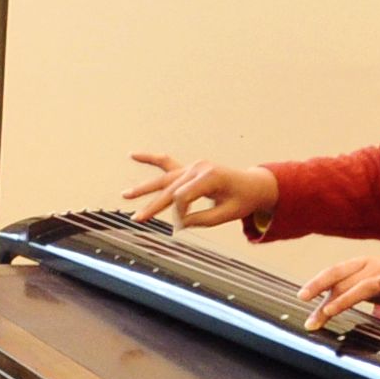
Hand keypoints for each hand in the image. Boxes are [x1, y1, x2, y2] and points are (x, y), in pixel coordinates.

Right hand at [123, 152, 275, 232]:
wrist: (254, 184)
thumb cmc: (243, 199)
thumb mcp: (228, 214)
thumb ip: (202, 219)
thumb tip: (179, 222)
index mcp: (210, 176)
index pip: (183, 196)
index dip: (179, 212)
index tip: (183, 224)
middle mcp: (198, 168)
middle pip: (169, 188)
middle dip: (153, 205)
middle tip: (137, 218)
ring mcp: (193, 167)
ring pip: (164, 179)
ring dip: (144, 188)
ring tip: (125, 195)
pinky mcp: (189, 169)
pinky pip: (166, 162)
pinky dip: (150, 159)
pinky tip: (134, 155)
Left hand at [295, 256, 379, 335]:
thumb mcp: (377, 294)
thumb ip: (355, 296)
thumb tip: (327, 308)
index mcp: (364, 264)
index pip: (335, 272)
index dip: (317, 282)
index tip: (301, 297)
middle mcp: (371, 263)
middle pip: (336, 274)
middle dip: (316, 288)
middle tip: (301, 301)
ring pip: (348, 282)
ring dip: (331, 300)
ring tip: (318, 316)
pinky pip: (366, 288)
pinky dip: (347, 299)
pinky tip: (335, 309)